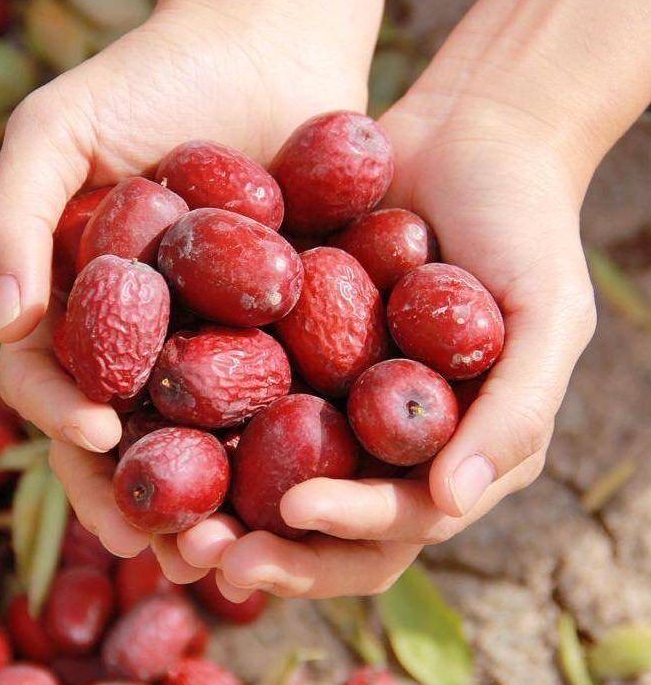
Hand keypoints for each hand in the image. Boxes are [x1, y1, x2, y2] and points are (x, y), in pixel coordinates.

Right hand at [0, 0, 382, 558]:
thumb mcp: (59, 130)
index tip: (99, 434)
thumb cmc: (151, 77)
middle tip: (169, 542)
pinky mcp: (290, 340)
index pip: (55, 387)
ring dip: (218, 504)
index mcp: (82, 312)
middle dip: (143, 496)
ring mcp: (219, 347)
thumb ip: (12, 219)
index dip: (64, 418)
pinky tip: (308, 492)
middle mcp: (147, 343)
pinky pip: (285, 406)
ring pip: (209, 447)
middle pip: (134, 440)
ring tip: (239, 549)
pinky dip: (289, 453)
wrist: (266, 47)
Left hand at [174, 50, 597, 601]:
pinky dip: (188, 418)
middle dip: (260, 545)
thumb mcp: (547, 316)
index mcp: (441, 457)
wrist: (471, 135)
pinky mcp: (282, 348)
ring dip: (209, 504)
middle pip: (313, 524)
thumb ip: (515, 411)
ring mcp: (325, 396)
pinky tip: (137, 421)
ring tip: (150, 515)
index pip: (390, 525)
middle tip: (196, 548)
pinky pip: (232, 390)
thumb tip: (450, 501)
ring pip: (260, 474)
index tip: (291, 514)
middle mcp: (374, 442)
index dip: (343, 534)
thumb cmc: (526, 229)